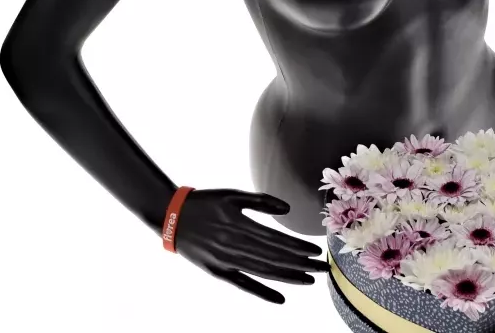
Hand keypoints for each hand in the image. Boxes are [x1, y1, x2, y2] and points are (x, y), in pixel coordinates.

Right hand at [174, 188, 328, 303]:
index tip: (316, 251)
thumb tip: (287, 209)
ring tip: (309, 279)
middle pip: (275, 258)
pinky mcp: (219, 272)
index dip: (297, 247)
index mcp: (240, 226)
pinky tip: (280, 298)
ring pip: (264, 272)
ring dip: (288, 277)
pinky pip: (244, 284)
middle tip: (323, 267)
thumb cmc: (205, 202)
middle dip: (301, 263)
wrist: (172, 217)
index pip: (276, 241)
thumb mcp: (232, 195)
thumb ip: (260, 201)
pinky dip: (263, 292)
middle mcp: (235, 247)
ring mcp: (227, 262)